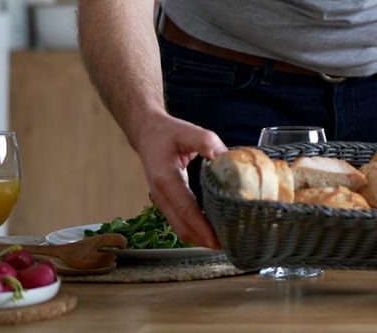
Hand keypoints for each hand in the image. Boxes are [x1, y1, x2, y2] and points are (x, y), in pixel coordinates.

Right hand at [132, 114, 225, 248]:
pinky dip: (196, 229)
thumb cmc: (168, 133)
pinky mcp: (166, 202)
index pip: (186, 209)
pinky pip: (180, 221)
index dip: (202, 227)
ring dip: (200, 237)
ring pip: (180, 228)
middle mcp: (161, 195)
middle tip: (230, 245)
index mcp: (165, 179)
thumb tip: (227, 157)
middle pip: (182, 227)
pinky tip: (213, 228)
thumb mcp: (189, 131)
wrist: (147, 134)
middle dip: (204, 240)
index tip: (218, 240)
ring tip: (225, 241)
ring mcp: (162, 201)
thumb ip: (207, 143)